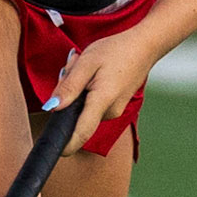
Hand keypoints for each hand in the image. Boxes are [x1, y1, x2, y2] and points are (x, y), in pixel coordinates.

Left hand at [45, 28, 152, 152]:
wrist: (144, 46)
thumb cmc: (116, 50)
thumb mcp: (87, 62)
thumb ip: (69, 86)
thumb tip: (52, 108)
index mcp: (102, 101)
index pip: (81, 133)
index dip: (64, 145)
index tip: (52, 150)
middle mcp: (110, 112)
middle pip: (76, 115)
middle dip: (67, 96)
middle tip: (72, 67)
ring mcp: (114, 111)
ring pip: (83, 108)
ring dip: (76, 90)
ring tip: (84, 65)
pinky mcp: (114, 107)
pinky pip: (92, 104)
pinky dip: (86, 90)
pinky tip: (93, 72)